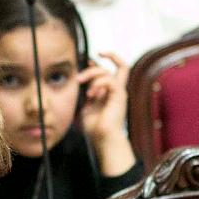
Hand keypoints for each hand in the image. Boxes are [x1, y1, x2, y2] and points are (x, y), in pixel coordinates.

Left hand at [76, 51, 134, 175]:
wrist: (103, 139)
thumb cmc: (95, 127)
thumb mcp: (86, 105)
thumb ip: (86, 92)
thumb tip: (81, 80)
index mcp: (109, 92)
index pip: (111, 69)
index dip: (101, 61)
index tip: (88, 59)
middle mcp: (116, 90)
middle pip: (110, 67)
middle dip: (91, 68)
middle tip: (78, 78)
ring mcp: (119, 92)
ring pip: (108, 72)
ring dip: (92, 75)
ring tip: (82, 85)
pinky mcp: (120, 96)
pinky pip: (111, 80)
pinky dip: (98, 84)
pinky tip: (91, 94)